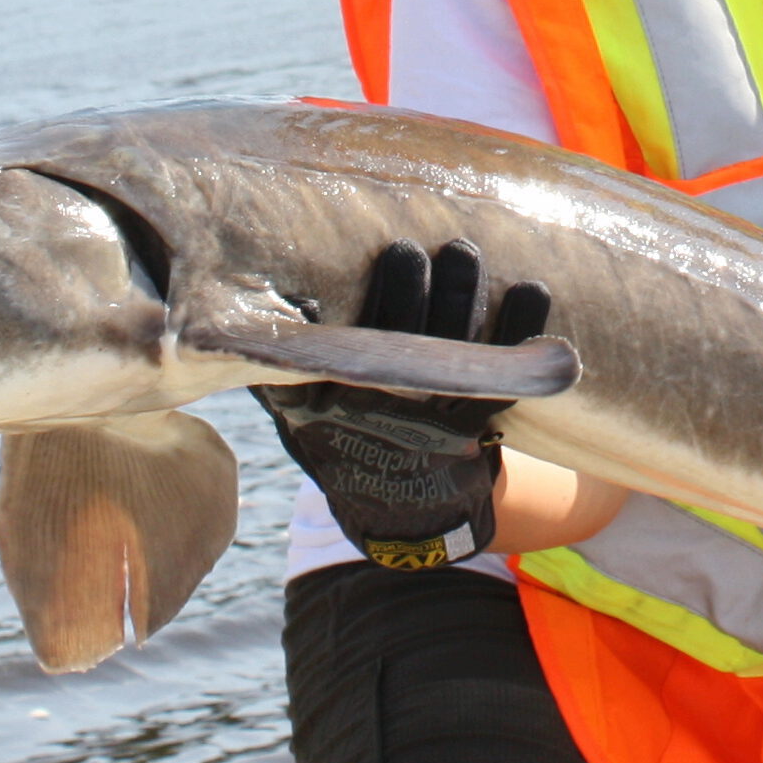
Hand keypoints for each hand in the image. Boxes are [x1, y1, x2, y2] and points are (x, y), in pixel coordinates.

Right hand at [258, 240, 554, 569]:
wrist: (396, 512)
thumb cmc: (342, 442)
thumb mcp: (296, 415)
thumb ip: (276, 371)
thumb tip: (229, 311)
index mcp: (334, 399)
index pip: (347, 342)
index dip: (357, 302)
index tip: (352, 263)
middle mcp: (384, 405)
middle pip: (399, 340)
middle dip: (405, 293)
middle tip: (410, 250)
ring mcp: (433, 417)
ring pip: (451, 351)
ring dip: (461, 299)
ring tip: (464, 251)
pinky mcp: (475, 426)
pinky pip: (503, 378)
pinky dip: (519, 332)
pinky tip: (532, 290)